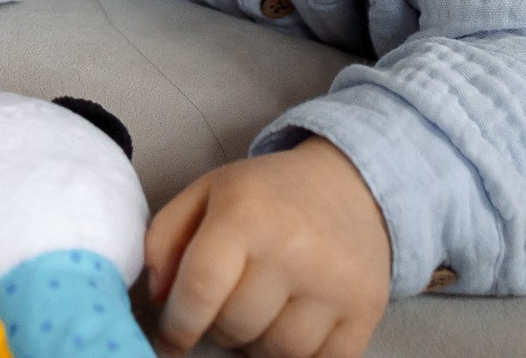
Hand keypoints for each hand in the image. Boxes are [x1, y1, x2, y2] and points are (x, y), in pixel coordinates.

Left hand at [144, 139, 392, 357]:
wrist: (349, 184)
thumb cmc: (266, 195)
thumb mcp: (206, 194)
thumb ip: (165, 239)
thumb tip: (158, 299)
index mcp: (245, 213)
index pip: (200, 289)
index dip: (178, 325)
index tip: (171, 337)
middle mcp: (294, 247)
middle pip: (235, 326)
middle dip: (219, 328)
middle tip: (226, 307)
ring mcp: (336, 281)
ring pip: (276, 352)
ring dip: (258, 344)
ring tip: (260, 312)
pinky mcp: (367, 308)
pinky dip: (299, 356)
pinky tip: (292, 324)